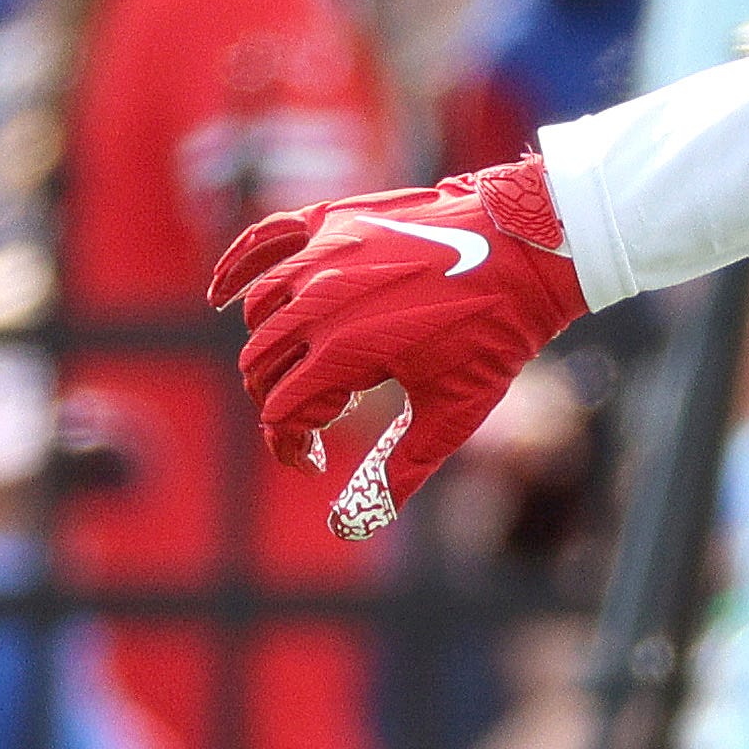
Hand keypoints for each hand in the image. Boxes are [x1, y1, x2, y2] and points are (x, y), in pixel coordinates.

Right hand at [219, 151, 592, 539]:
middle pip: (261, 365)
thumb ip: (398, 471)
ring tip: (307, 369)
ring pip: (259, 311)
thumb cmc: (494, 335)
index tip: (315, 463)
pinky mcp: (332, 220)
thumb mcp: (452, 415)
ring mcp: (322, 254)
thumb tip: (348, 528)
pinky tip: (221, 296)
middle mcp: (321, 300)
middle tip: (314, 419)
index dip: (291, 448)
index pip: (279, 413)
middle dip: (278, 402)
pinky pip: (261, 240)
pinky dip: (235, 269)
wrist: (527, 251)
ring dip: (271, 348)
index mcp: (345, 352)